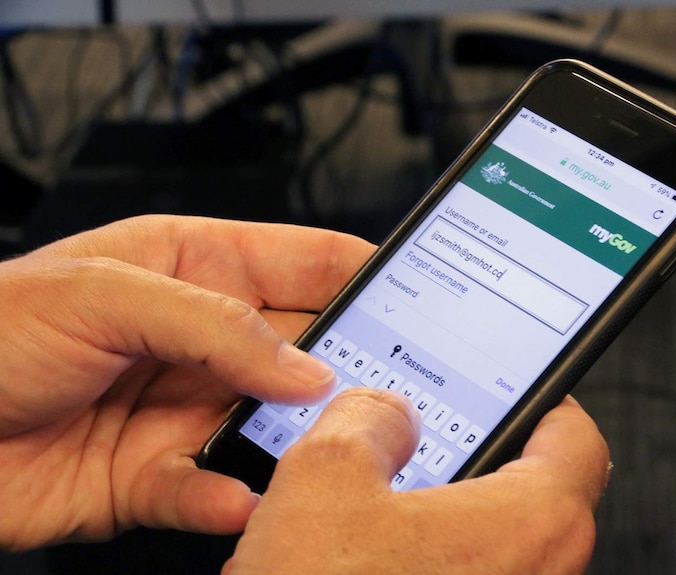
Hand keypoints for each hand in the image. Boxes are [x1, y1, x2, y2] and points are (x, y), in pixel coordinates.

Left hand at [0, 215, 374, 550]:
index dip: (368, 275)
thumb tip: (305, 366)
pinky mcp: (160, 475)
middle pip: (308, 352)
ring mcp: (187, 408)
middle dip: (350, 372)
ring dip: (298, 445)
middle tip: (389, 395)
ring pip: (274, 428)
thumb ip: (216, 325)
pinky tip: (233, 501)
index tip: (423, 301)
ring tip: (324, 455)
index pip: (308, 263)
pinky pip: (213, 490)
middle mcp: (206, 340)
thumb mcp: (106, 294)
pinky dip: (230, 501)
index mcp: (200, 268)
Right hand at [226, 389, 608, 574]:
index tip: (514, 393)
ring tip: (382, 504)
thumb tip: (384, 413)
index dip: (543, 401)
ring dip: (449, 518)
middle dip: (477, 461)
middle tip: (427, 443)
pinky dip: (435, 563)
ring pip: (498, 544)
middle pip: (534, 492)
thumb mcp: (324, 476)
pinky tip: (372, 560)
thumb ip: (368, 418)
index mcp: (532, 522)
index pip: (576, 438)